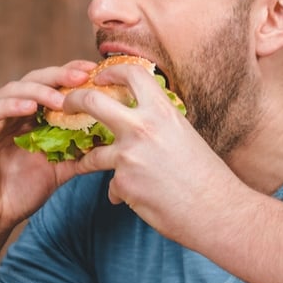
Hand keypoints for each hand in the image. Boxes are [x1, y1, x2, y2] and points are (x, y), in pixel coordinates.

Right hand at [0, 61, 93, 239]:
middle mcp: (11, 114)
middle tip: (82, 76)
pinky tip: (28, 108)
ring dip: (38, 91)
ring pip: (12, 91)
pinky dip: (9, 107)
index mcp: (31, 118)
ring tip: (60, 98)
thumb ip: (80, 155)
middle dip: (59, 76)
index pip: (51, 87)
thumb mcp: (59, 171)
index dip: (71, 75)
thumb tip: (112, 143)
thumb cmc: (21, 194)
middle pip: (34, 81)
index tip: (94, 71)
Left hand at [67, 61, 244, 243]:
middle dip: (73, 100)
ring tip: (86, 165)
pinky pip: (113, 186)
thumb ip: (160, 126)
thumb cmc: (207, 176)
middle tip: (65, 105)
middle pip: (92, 101)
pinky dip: (121, 192)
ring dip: (88, 161)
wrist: (217, 211)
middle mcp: (143, 128)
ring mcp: (129, 156)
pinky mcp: (124, 184)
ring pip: (93, 154)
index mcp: (163, 112)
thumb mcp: (184, 136)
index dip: (111, 71)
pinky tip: (134, 199)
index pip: (132, 74)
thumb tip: (141, 124)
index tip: (100, 76)